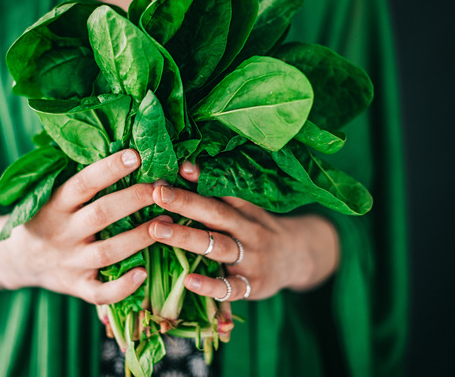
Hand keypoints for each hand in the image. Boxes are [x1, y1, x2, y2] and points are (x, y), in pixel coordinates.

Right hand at [0, 149, 160, 304]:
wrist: (16, 259)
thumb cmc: (47, 217)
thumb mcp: (52, 194)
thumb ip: (82, 179)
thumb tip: (122, 140)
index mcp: (55, 204)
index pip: (83, 183)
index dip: (109, 168)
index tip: (136, 155)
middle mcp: (62, 232)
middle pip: (101, 214)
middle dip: (135, 199)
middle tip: (163, 187)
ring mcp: (70, 262)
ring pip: (108, 252)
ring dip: (140, 237)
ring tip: (168, 223)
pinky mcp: (76, 287)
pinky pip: (100, 293)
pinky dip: (122, 286)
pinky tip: (144, 272)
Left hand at [147, 161, 339, 301]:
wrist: (297, 259)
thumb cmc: (257, 230)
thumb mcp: (244, 210)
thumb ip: (216, 193)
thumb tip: (183, 166)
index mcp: (244, 209)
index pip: (221, 191)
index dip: (200, 179)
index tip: (176, 167)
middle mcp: (248, 230)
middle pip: (216, 214)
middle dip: (186, 203)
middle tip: (157, 193)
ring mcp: (251, 259)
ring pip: (218, 247)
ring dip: (187, 238)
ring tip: (157, 230)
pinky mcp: (252, 286)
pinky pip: (230, 287)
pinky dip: (210, 285)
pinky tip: (188, 281)